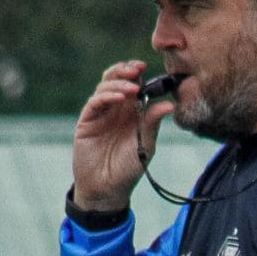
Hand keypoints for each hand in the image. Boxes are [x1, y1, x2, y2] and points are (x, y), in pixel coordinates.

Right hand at [71, 60, 174, 211]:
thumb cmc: (128, 168)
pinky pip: (95, 102)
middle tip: (136, 70)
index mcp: (132, 111)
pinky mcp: (87, 121)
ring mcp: (101, 113)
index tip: (145, 66)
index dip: (138, 73)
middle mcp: (116, 108)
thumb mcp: (146, 144)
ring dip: (118, 84)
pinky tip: (117, 98)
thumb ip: (153, 123)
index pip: (134, 83)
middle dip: (126, 70)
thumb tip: (169, 105)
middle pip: (117, 79)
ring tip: (131, 89)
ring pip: (105, 87)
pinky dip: (106, 97)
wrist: (107, 188)